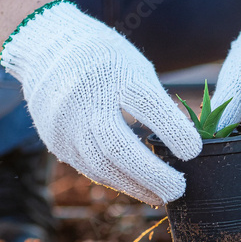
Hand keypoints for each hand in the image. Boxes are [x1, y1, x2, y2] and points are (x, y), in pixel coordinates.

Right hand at [0, 1, 201, 204]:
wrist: (47, 47)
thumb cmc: (105, 59)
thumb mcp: (135, 66)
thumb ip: (155, 102)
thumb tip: (182, 144)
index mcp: (116, 73)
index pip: (148, 105)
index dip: (172, 130)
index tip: (193, 151)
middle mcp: (87, 99)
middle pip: (119, 146)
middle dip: (152, 174)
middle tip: (179, 189)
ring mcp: (66, 123)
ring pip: (102, 166)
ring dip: (135, 186)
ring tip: (160, 195)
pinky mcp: (55, 140)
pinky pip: (88, 168)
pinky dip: (115, 180)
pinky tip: (135, 186)